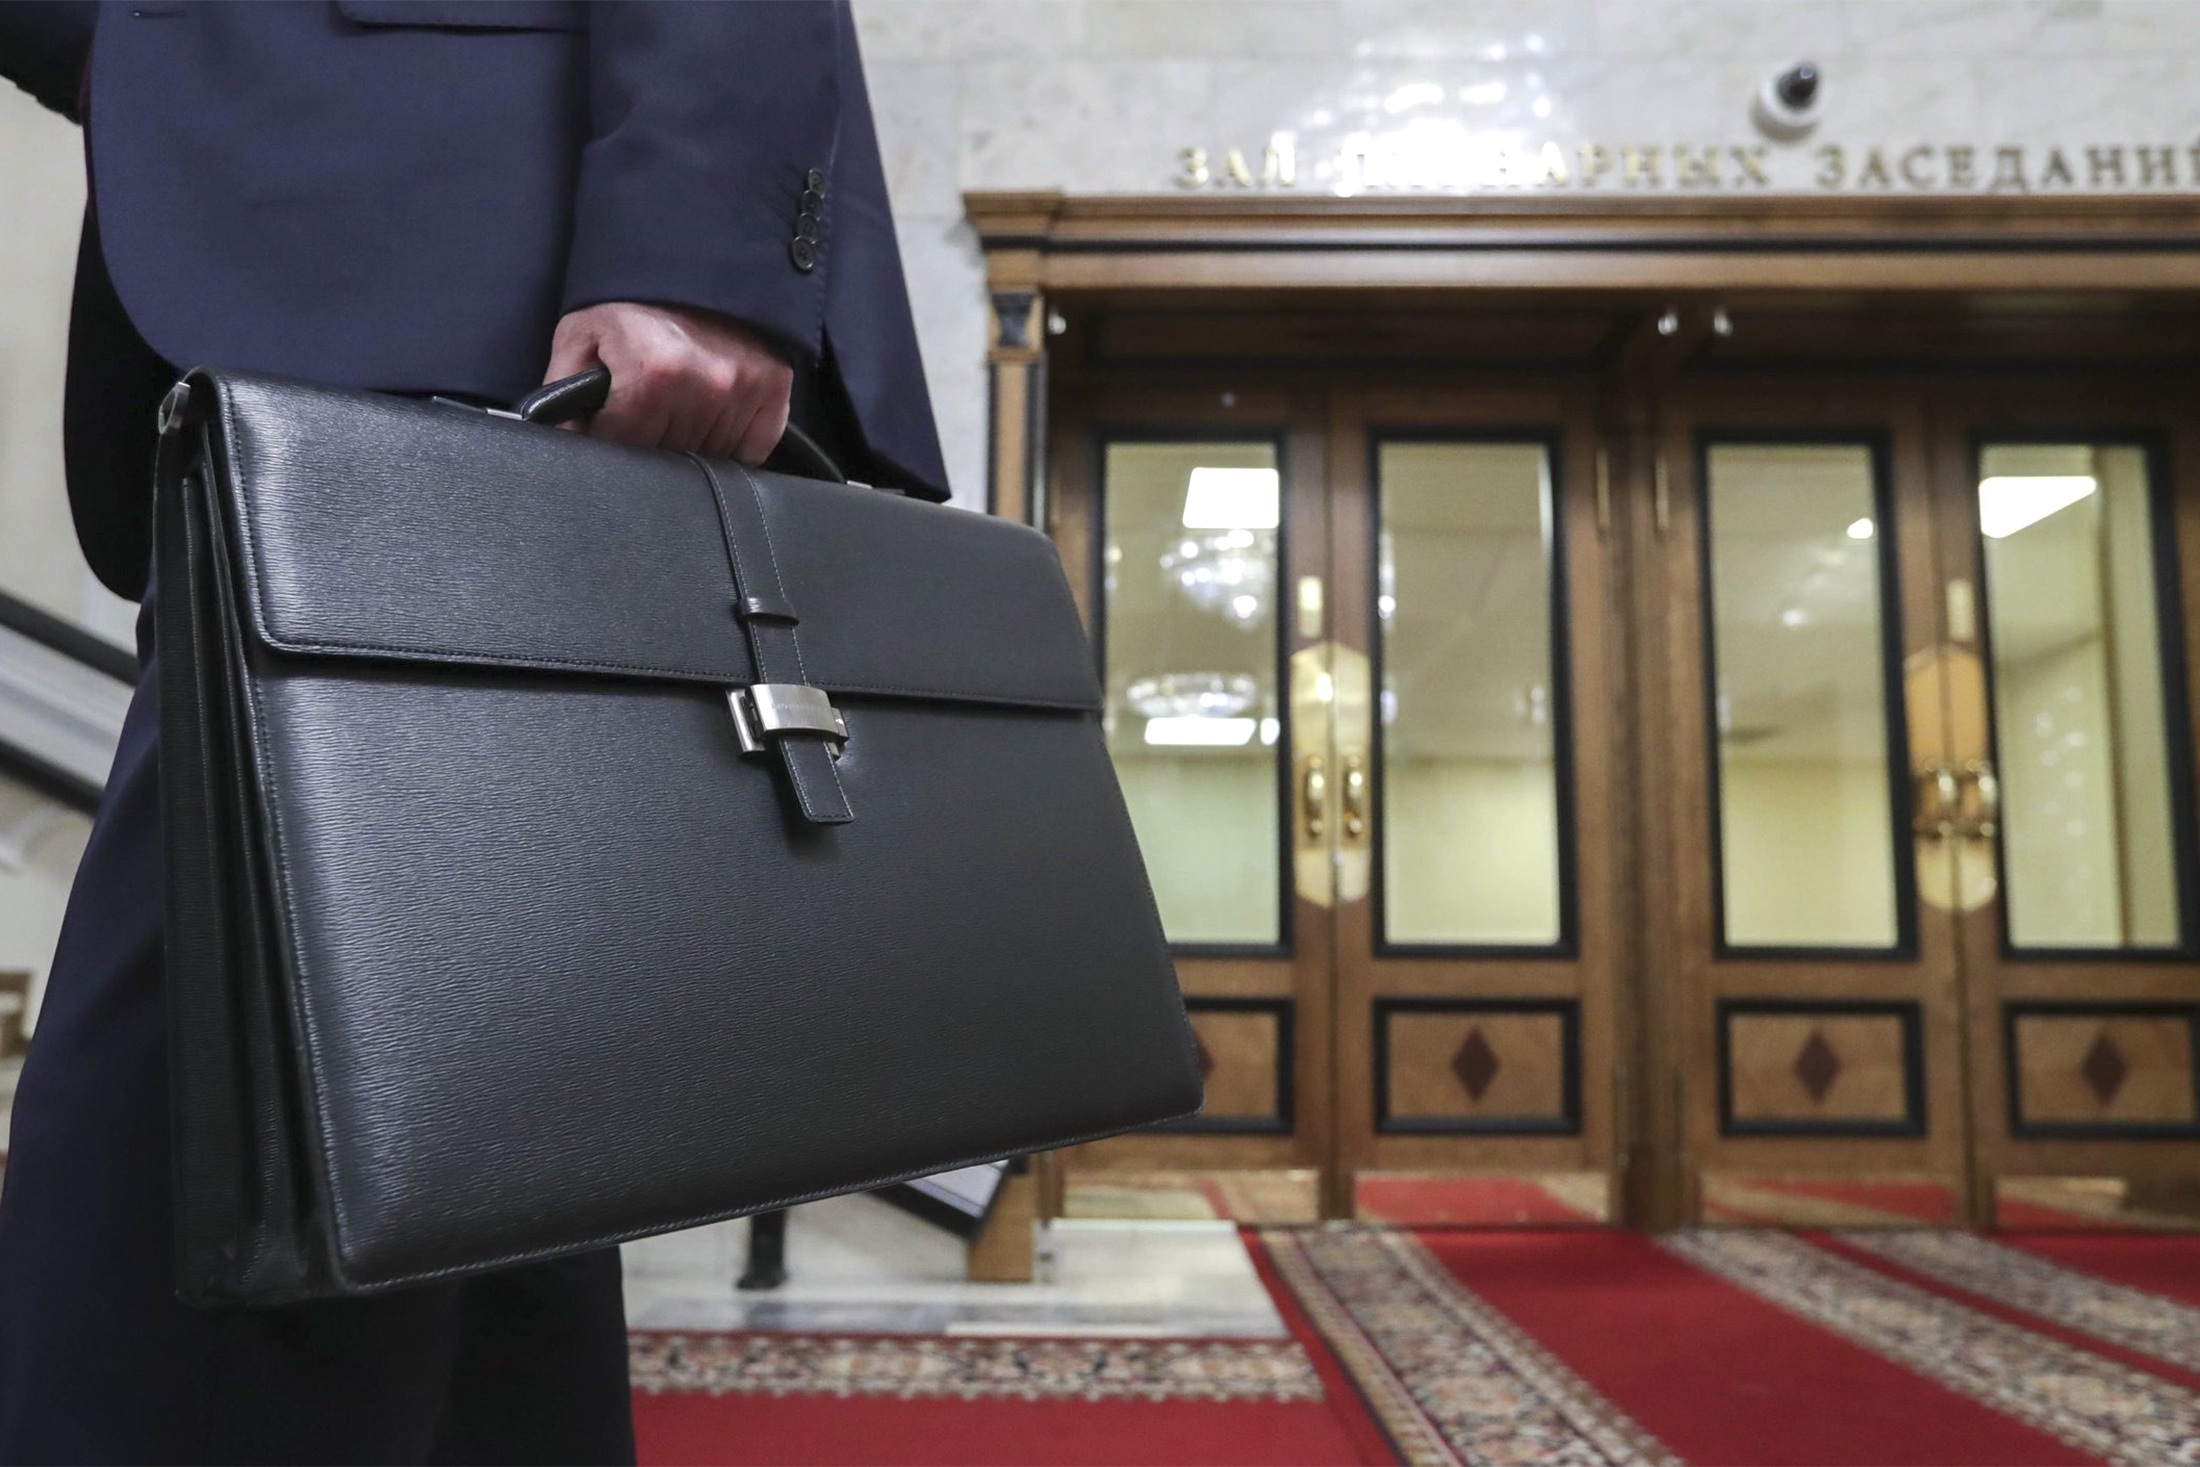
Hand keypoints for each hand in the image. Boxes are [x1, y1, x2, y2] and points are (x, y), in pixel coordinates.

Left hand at [544, 302, 792, 460]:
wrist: (691, 261)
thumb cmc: (631, 301)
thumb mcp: (580, 336)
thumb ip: (560, 394)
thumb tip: (558, 443)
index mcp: (650, 374)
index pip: (626, 449)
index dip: (613, 438)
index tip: (613, 420)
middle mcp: (703, 384)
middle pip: (669, 457)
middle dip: (652, 438)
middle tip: (648, 404)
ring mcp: (744, 389)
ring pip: (709, 457)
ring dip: (692, 441)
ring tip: (680, 402)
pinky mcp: (774, 388)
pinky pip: (751, 450)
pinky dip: (732, 442)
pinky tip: (714, 411)